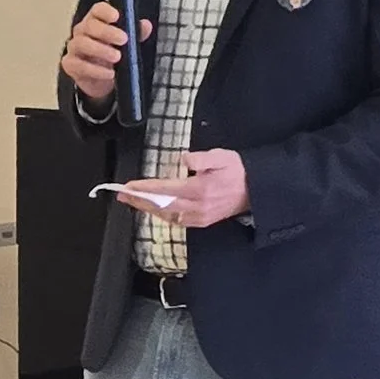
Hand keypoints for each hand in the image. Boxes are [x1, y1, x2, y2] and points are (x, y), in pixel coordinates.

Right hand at [62, 2, 150, 103]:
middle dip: (107, 32)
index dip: (105, 11)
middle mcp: (82, 31)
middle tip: (123, 39)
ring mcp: (75, 48)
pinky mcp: (70, 64)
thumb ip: (136, 34)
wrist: (102, 80)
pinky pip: (78, 65)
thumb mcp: (127, 44)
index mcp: (96, 21)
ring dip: (100, 50)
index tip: (116, 16)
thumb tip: (145, 25)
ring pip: (81, 43)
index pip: (97, 10)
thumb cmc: (112, 56)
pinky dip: (95, 70)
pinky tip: (109, 73)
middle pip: (89, 25)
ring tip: (117, 57)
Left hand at [119, 149, 248, 226]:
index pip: (165, 189)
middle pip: (161, 206)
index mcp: (200, 189)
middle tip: (122, 195)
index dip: (145, 188)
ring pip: (168, 216)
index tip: (130, 186)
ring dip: (149, 209)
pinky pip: (178, 221)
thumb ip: (200, 158)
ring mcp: (200, 216)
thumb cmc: (239, 170)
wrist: (257, 189)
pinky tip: (155, 210)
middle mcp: (198, 206)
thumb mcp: (222, 156)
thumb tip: (184, 159)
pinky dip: (163, 215)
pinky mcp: (203, 221)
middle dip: (140, 201)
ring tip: (134, 202)